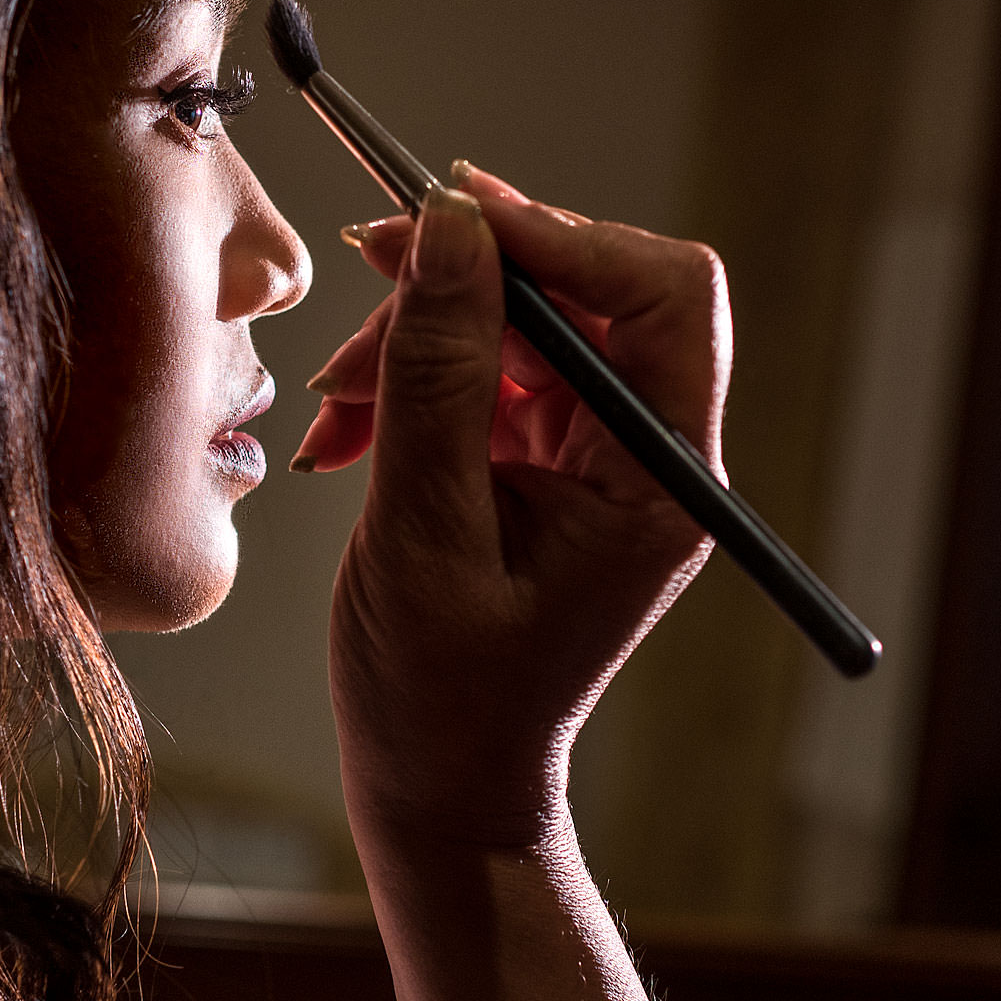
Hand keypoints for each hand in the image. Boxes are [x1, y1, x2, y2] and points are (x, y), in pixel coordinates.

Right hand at [293, 164, 727, 849]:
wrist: (435, 783)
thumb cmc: (438, 695)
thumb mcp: (424, 527)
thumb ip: (437, 373)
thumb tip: (446, 228)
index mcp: (658, 480)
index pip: (666, 295)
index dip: (567, 236)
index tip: (455, 216)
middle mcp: (645, 455)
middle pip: (584, 292)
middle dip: (466, 281)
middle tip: (364, 273)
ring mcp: (595, 455)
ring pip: (521, 322)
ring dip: (417, 335)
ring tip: (335, 399)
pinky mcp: (543, 459)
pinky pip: (486, 370)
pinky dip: (409, 378)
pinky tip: (345, 427)